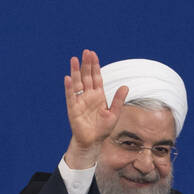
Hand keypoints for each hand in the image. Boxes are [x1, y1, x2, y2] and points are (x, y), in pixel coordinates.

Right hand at [63, 50, 128, 166]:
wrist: (93, 141)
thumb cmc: (103, 129)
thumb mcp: (114, 114)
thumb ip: (118, 100)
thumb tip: (125, 86)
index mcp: (98, 95)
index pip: (96, 77)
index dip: (95, 66)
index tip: (93, 54)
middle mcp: (88, 95)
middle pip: (86, 76)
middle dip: (86, 64)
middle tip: (86, 52)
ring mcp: (80, 101)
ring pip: (78, 83)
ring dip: (76, 71)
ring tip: (74, 59)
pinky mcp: (73, 108)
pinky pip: (71, 96)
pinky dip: (69, 87)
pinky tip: (68, 78)